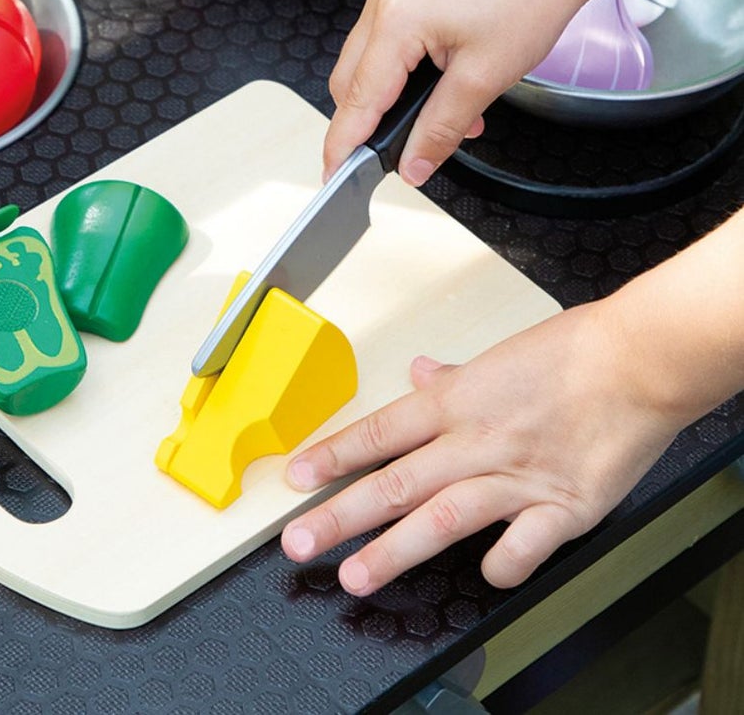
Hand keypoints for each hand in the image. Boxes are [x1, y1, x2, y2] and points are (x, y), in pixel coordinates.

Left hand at [278, 302, 680, 594]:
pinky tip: (486, 575)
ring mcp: (517, 476)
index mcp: (453, 402)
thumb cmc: (569, 353)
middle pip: (394, 482)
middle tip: (299, 542)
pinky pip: (523, 544)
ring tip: (356, 575)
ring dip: (394, 550)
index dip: (331, 456)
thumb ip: (450, 377)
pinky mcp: (565, 506)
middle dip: (341, 515)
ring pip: (441, 516)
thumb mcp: (494, 357)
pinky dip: (502, 564)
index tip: (294, 479)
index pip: (377, 434)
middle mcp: (475, 441)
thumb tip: (416, 373)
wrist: (636, 360)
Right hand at [324, 0, 590, 184]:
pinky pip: (386, 48)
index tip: (333, 176)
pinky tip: (439, 95)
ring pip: (367, 67)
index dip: (345, 142)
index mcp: (396, 20)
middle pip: (351, 82)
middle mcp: (383, 3)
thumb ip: (440, 129)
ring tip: (436, 124)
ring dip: (391, 102)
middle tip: (394, 157)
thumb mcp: (484, 79)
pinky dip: (402, 78)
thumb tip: (414, 165)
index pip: (358, 97)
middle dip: (368, 123)